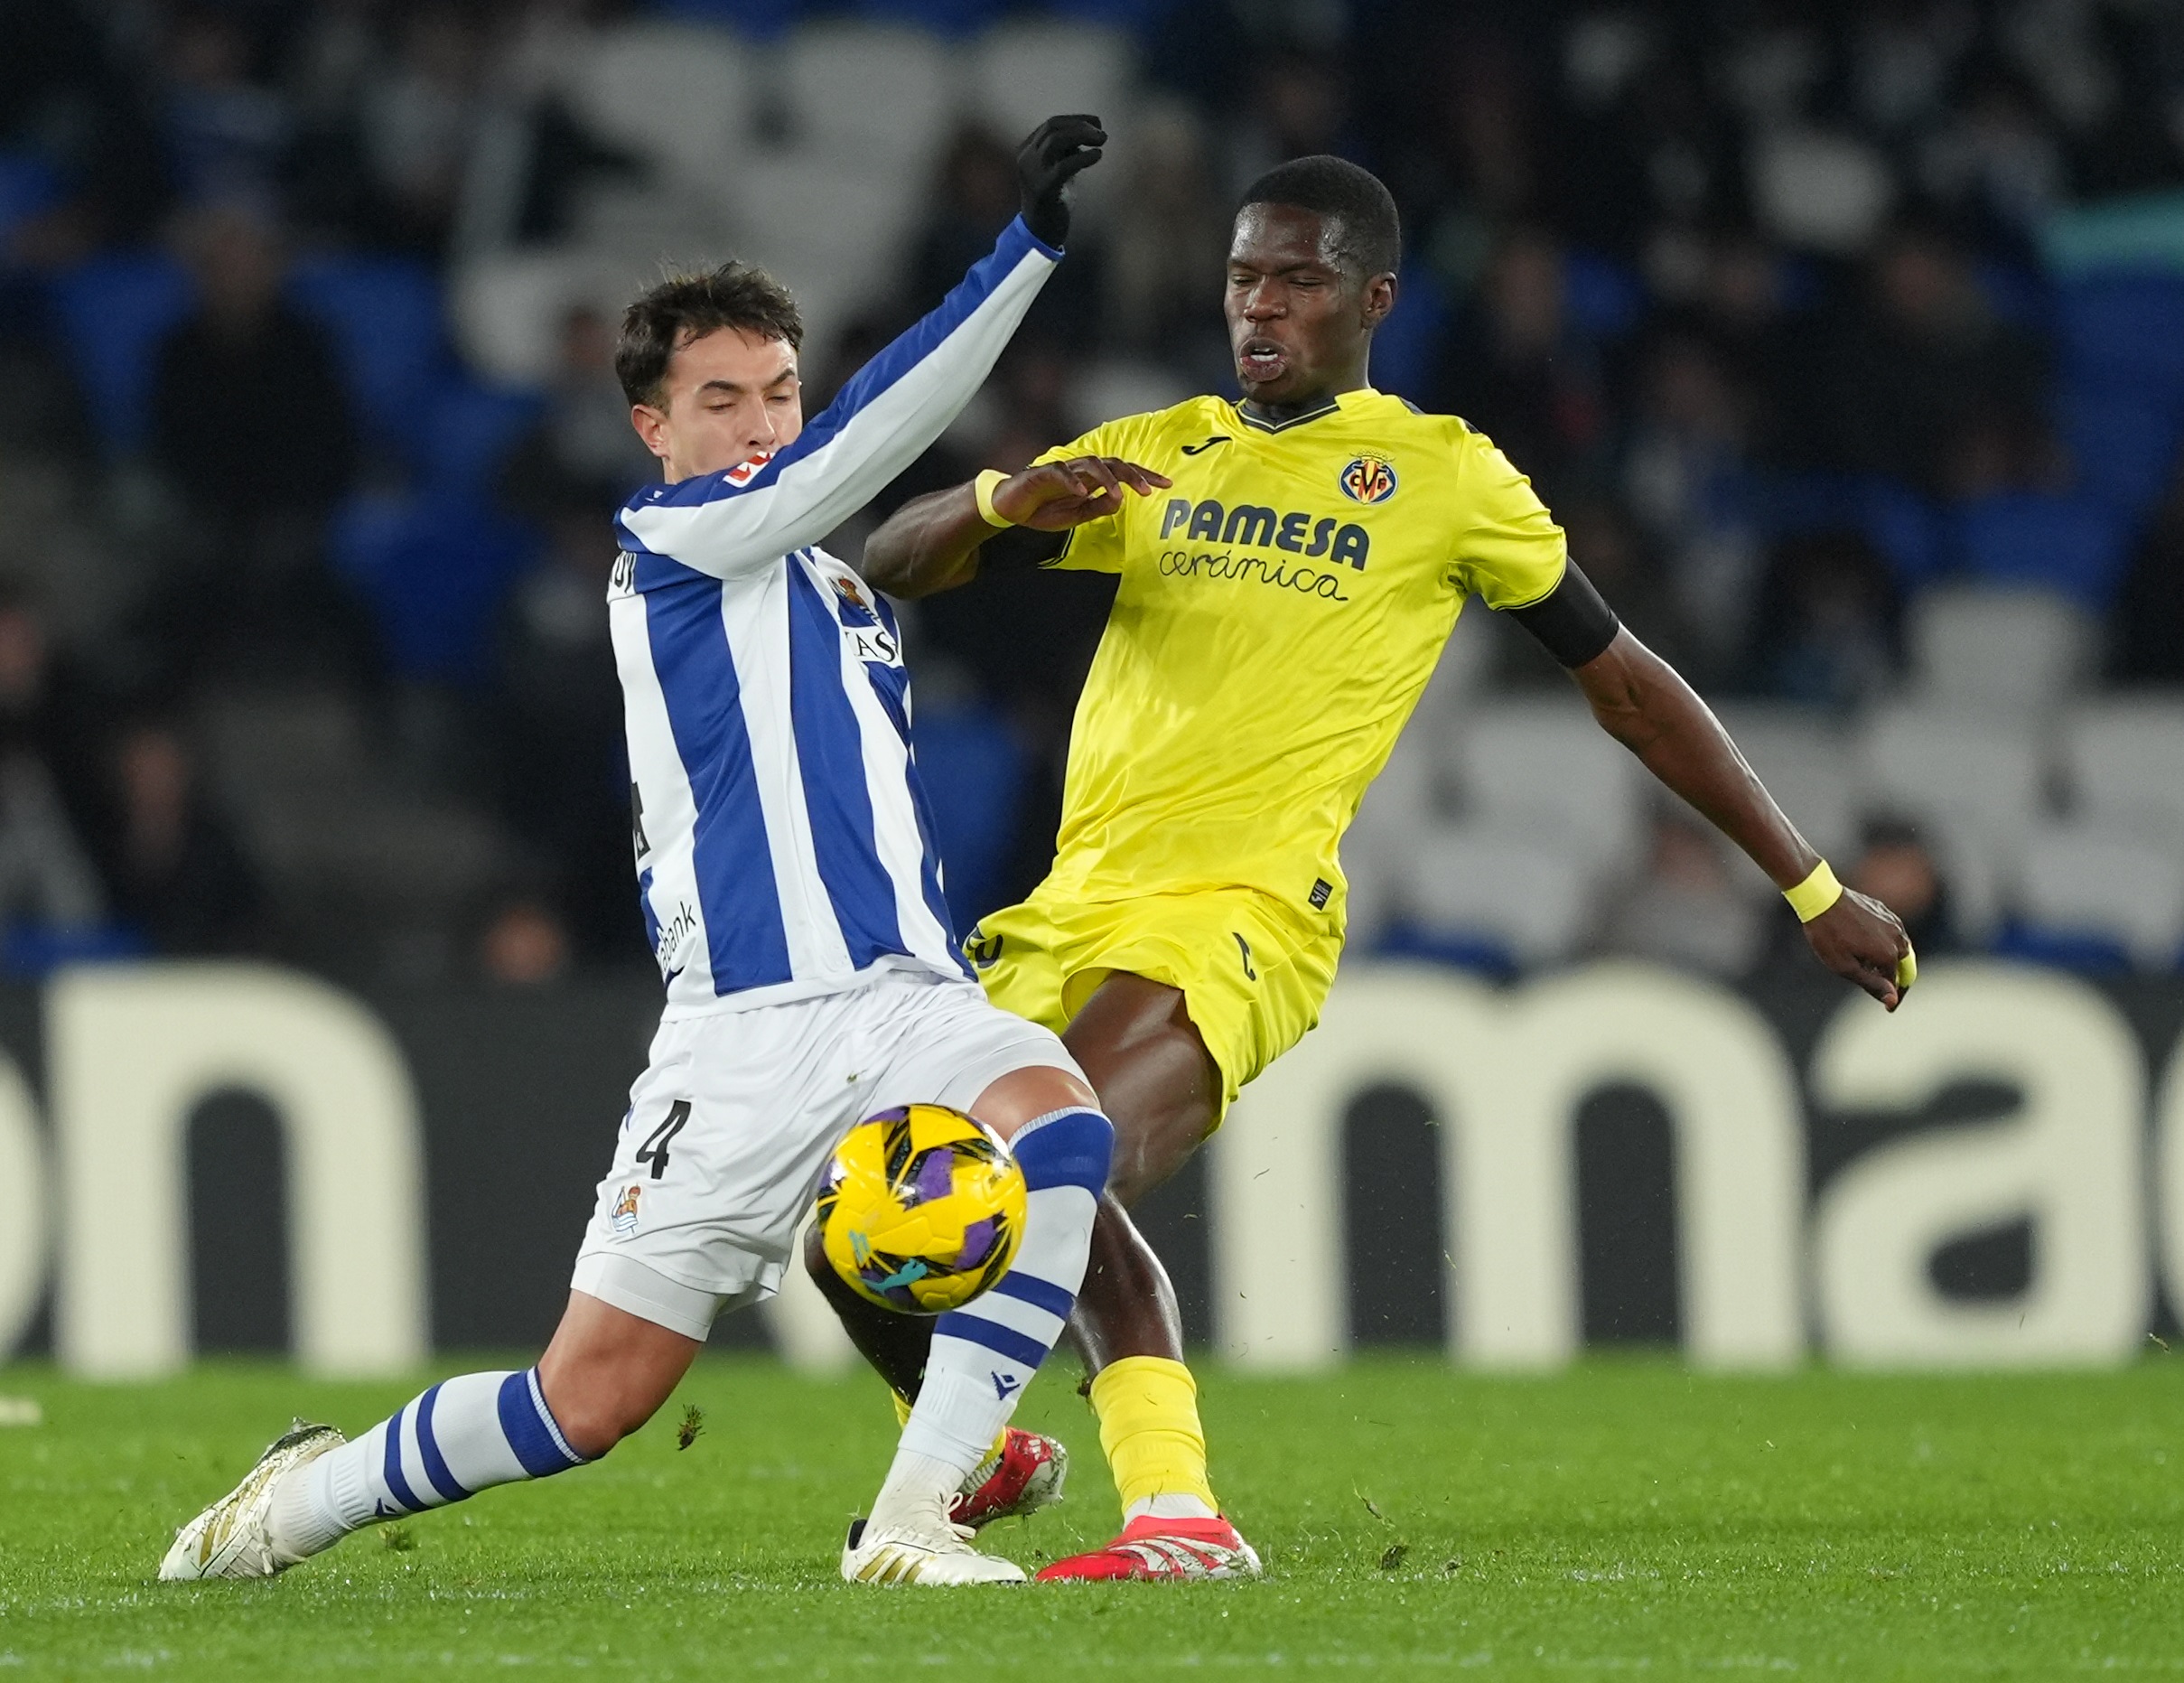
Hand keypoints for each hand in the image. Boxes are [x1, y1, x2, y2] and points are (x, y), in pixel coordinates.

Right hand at [991, 456, 1170, 530]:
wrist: (1010, 509)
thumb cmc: (1044, 510)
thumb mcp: (1077, 516)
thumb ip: (1098, 508)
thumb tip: (1119, 502)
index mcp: (1092, 480)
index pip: (1123, 472)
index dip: (1144, 476)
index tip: (1166, 485)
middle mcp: (1081, 470)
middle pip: (1113, 463)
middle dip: (1133, 474)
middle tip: (1149, 490)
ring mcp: (1064, 470)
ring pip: (1092, 464)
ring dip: (1108, 478)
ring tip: (1119, 495)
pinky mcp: (1043, 473)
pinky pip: (1061, 473)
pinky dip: (1073, 481)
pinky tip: (1083, 492)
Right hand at [1017, 115, 1104, 247]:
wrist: (1041, 233)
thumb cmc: (1054, 200)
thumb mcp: (1058, 169)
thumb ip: (1067, 151)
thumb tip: (1089, 131)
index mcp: (1027, 150)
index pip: (1052, 124)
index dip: (1077, 119)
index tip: (1098, 123)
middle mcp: (1026, 158)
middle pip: (1053, 128)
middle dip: (1081, 125)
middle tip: (1102, 134)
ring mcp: (1032, 173)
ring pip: (1056, 140)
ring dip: (1083, 136)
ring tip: (1102, 142)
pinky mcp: (1043, 189)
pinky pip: (1065, 165)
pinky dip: (1084, 157)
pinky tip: (1097, 156)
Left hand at [1803, 887, 1914, 1010]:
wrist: (1820, 898)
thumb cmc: (1828, 935)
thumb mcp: (1845, 967)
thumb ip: (1872, 984)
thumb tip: (1893, 999)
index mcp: (1890, 954)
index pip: (1898, 983)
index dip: (1892, 997)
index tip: (1888, 1008)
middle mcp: (1898, 937)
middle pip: (1904, 966)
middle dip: (1896, 979)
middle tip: (1884, 991)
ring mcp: (1893, 921)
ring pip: (1900, 948)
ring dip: (1891, 961)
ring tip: (1872, 970)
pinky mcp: (1885, 911)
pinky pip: (1892, 933)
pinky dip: (1886, 944)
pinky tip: (1868, 947)